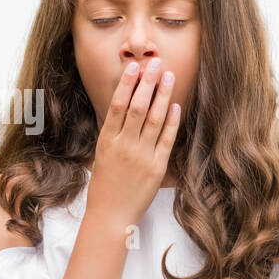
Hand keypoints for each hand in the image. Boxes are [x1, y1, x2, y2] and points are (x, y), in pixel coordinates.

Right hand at [85, 57, 181, 227]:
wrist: (111, 215)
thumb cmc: (105, 186)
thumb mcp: (102, 156)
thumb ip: (113, 135)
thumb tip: (121, 112)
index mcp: (107, 140)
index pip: (117, 105)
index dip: (126, 84)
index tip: (134, 66)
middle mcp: (124, 145)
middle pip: (136, 106)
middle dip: (147, 83)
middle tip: (155, 63)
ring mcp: (140, 156)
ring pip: (153, 119)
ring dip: (162, 96)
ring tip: (169, 77)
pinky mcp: (156, 168)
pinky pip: (166, 140)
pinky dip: (172, 122)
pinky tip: (176, 106)